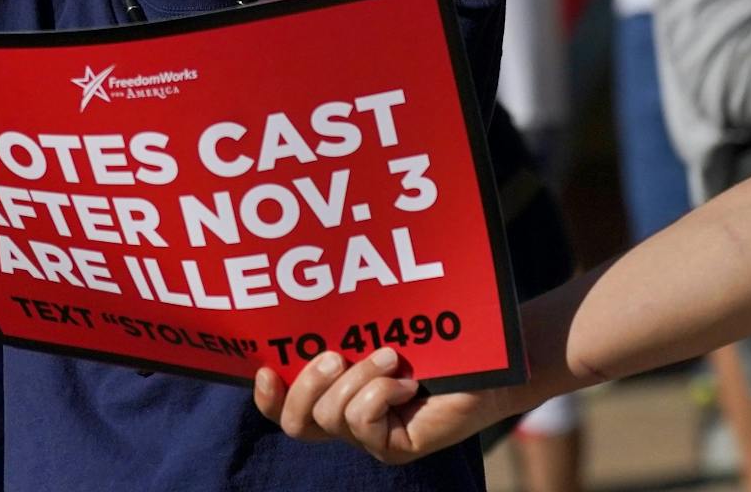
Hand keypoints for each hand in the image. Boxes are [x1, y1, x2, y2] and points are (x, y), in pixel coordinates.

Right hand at [253, 350, 511, 463]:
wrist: (486, 356)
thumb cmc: (430, 332)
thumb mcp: (371, 328)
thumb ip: (338, 329)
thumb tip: (298, 302)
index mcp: (333, 392)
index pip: (283, 410)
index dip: (266, 398)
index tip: (264, 368)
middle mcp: (346, 420)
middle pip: (296, 423)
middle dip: (305, 385)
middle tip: (334, 356)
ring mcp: (370, 438)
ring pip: (330, 418)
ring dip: (356, 380)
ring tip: (388, 357)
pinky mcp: (395, 448)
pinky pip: (362, 425)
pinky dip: (378, 395)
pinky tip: (406, 383)